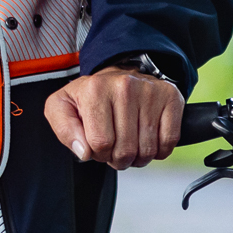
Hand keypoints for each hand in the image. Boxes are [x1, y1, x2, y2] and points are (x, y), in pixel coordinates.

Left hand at [45, 65, 184, 169]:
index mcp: (95, 90)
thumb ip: (65, 130)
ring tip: (130, 143)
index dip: (98, 154)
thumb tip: (84, 152)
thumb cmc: (91, 97)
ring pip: (147, 150)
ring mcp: (150, 91)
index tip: (98, 143)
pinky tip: (149, 139)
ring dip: (139, 157)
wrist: (120, 75)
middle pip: (125, 151)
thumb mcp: (62, 107)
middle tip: (115, 146)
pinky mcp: (170, 98)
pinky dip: (160, 150)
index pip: (100, 144)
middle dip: (118, 158)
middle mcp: (124, 87)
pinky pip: (169, 141)